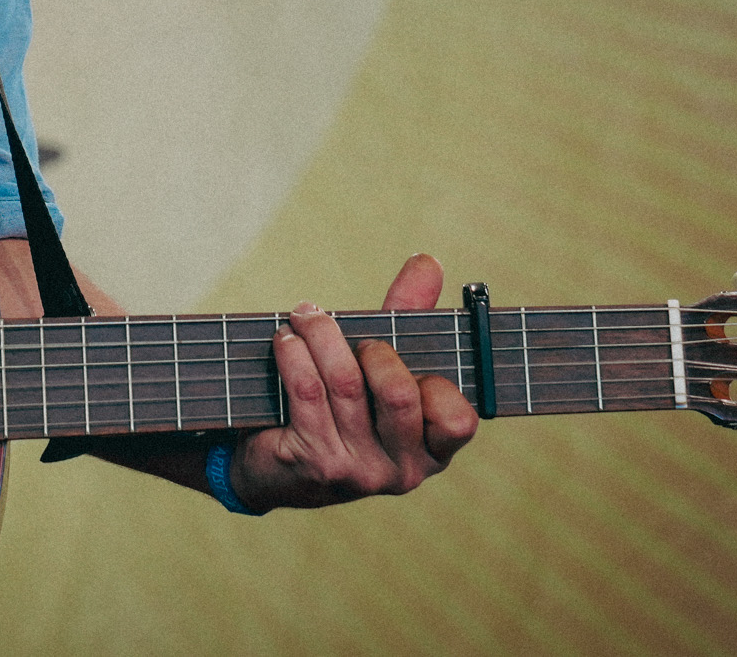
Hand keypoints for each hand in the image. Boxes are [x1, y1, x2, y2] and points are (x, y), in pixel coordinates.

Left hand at [229, 253, 477, 511]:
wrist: (278, 463)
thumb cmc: (345, 403)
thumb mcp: (383, 362)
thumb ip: (410, 315)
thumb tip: (428, 262)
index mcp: (434, 449)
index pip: (459, 420)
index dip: (433, 381)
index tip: (400, 356)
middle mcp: (404, 470)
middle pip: (398, 392)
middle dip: (370, 347)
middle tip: (345, 330)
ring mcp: (360, 473)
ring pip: (345, 384)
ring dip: (320, 336)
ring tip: (304, 317)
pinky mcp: (315, 465)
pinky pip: (307, 393)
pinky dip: (294, 355)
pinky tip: (285, 340)